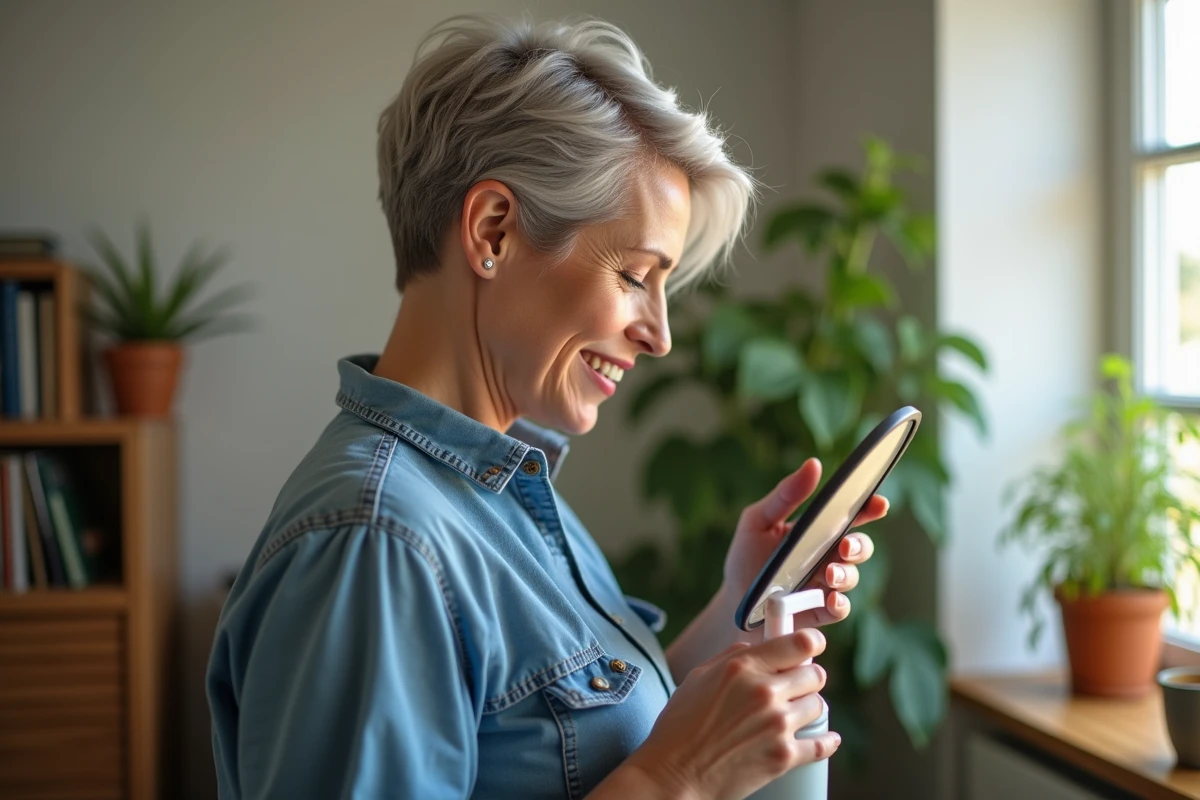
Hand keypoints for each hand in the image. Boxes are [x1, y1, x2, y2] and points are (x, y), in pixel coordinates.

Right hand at [624, 630, 837, 799]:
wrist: (674, 775)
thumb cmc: (680, 726)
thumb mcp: (698, 677)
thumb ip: (733, 656)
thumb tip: (759, 646)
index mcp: (742, 667)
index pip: (799, 643)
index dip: (811, 642)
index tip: (812, 646)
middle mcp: (764, 692)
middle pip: (814, 674)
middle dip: (806, 678)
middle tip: (796, 686)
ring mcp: (777, 725)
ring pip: (818, 706)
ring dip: (808, 708)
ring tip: (793, 714)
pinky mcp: (784, 757)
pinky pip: (822, 744)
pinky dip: (826, 741)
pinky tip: (825, 738)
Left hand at [723, 458, 884, 627]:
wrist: (732, 600)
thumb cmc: (747, 556)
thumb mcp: (758, 520)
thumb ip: (785, 495)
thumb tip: (813, 464)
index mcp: (817, 531)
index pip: (850, 516)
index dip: (869, 508)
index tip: (878, 503)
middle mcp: (827, 557)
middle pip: (860, 547)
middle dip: (859, 545)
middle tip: (845, 546)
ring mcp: (826, 584)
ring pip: (852, 577)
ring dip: (846, 574)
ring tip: (829, 574)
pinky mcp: (819, 611)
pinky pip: (840, 608)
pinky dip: (840, 604)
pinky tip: (830, 599)